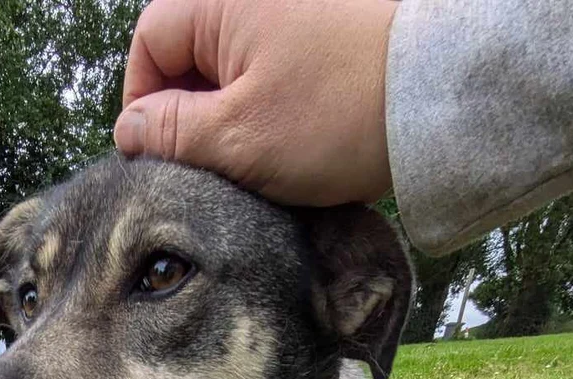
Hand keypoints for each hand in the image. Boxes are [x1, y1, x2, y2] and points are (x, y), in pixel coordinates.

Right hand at [114, 0, 397, 207]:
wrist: (443, 95)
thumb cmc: (339, 113)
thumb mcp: (238, 138)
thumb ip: (171, 132)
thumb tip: (129, 129)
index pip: (149, 44)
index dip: (144, 106)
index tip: (159, 157)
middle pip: (191, 53)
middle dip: (192, 113)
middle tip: (212, 168)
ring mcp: (296, 7)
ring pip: (233, 66)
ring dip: (233, 114)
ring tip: (259, 158)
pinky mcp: (329, 25)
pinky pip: (275, 65)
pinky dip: (272, 103)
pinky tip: (293, 140)